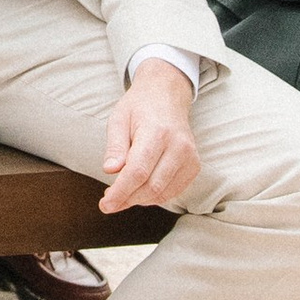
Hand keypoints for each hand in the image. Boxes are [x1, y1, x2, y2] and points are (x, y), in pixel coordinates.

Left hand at [100, 56, 198, 214]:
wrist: (167, 95)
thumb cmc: (139, 108)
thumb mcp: (119, 119)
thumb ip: (115, 145)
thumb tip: (110, 171)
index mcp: (157, 132)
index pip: (138, 171)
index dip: (121, 192)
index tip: (105, 204)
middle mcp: (178, 146)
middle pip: (152, 186)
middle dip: (128, 199)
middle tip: (109, 203)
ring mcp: (190, 157)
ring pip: (164, 192)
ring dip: (140, 200)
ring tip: (122, 196)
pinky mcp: (194, 165)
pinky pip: (174, 191)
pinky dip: (155, 197)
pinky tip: (140, 193)